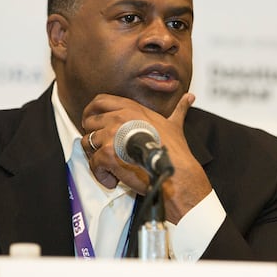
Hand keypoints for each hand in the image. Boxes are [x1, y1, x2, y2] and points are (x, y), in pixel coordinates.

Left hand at [81, 93, 211, 223]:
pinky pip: (92, 163)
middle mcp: (118, 118)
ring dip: (95, 156)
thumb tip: (189, 97)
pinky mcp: (106, 155)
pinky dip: (101, 174)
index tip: (93, 123)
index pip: (100, 101)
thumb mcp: (175, 125)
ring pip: (88, 142)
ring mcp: (111, 135)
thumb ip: (179, 109)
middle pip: (89, 121)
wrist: (175, 174)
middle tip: (102, 149)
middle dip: (93, 136)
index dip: (91, 112)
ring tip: (109, 166)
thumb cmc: (175, 152)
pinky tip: (114, 179)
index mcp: (131, 108)